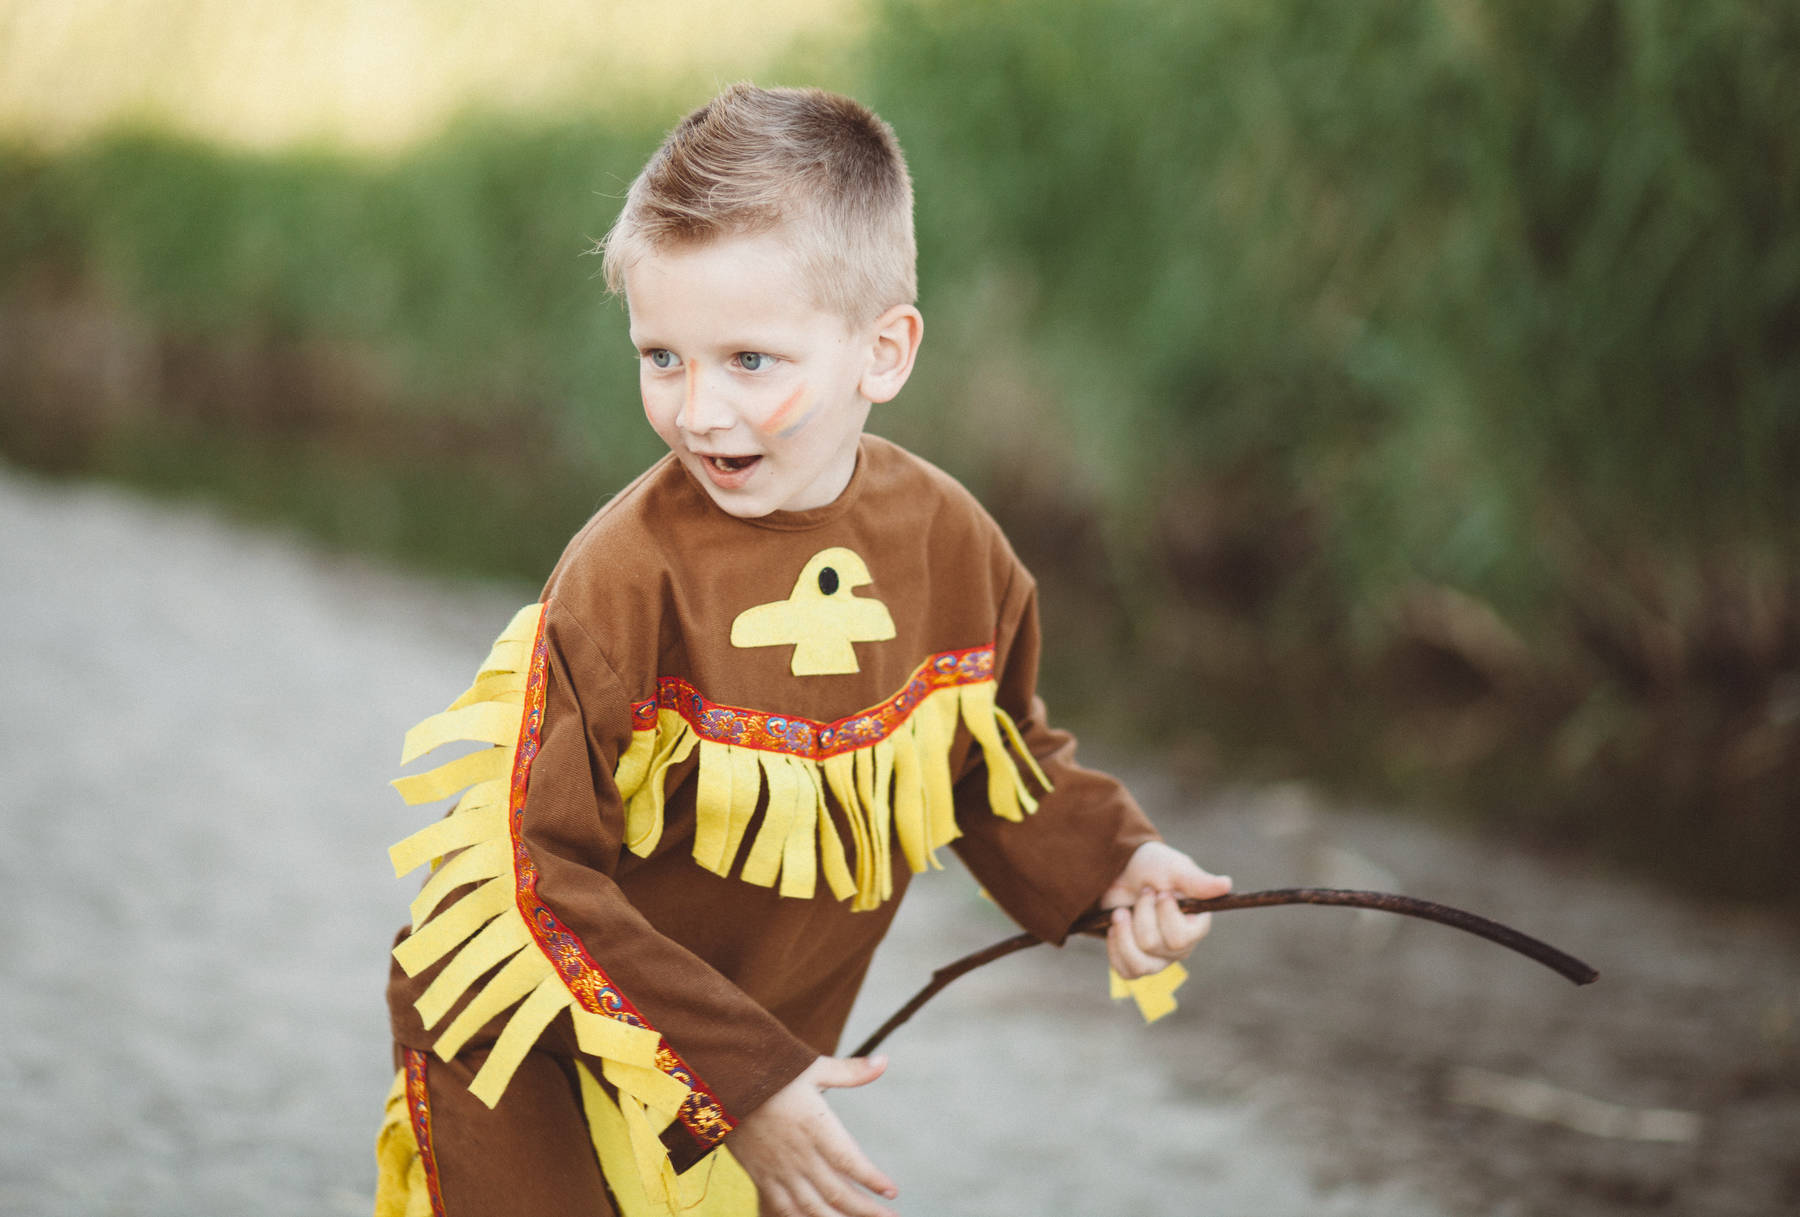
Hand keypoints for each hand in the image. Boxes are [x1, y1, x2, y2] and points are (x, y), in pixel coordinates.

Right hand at [728, 1054, 898, 1216]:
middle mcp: (799, 1154)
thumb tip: (884, 1060)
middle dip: (865, 1210)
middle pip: (837, 1193)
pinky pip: (781, 1208)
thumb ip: (850, 1071)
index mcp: (815, 1126)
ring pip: (811, 1207)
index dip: (873, 1180)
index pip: (850, 1161)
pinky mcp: (760, 1175)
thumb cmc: (770, 1071)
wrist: (721, 1081)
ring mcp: (778, 1169)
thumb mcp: (813, 1067)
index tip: (892, 1192)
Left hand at [1099, 841, 1231, 979]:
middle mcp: (1180, 947)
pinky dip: (1116, 948)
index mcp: (1196, 926)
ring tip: (1120, 912)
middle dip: (1141, 914)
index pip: (1180, 938)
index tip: (1159, 890)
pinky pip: (1125, 971)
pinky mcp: (1136, 964)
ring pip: (1139, 964)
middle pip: (1153, 945)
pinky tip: (1114, 927)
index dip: (1164, 914)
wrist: (1122, 872)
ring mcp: (1159, 959)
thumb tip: (1226, 884)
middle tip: (1142, 892)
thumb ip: (1196, 880)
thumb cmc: (1152, 868)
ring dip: (1124, 933)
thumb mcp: (1173, 868)